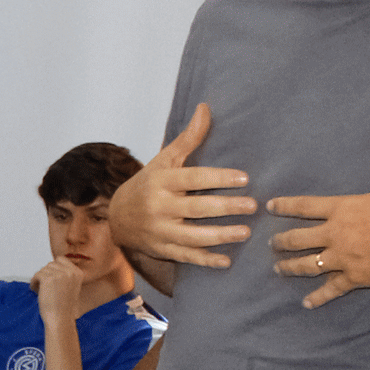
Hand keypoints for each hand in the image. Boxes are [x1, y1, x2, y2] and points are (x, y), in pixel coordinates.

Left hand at [30, 255, 88, 318]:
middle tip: (44, 287)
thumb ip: (64, 275)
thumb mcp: (70, 287)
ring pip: (43, 270)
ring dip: (39, 279)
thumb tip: (51, 266)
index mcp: (78, 273)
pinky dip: (34, 283)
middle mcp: (70, 271)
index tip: (50, 279)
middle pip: (51, 264)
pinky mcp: (48, 278)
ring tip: (41, 291)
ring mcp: (59, 274)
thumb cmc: (63, 307)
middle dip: (45, 275)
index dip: (53, 268)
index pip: (61, 259)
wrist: (60, 318)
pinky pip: (36, 275)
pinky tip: (36, 291)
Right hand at [108, 104, 258, 271]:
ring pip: (192, 236)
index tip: (244, 179)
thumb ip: (188, 138)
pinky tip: (226, 261)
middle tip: (253, 206)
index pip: (193, 178)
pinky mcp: (161, 249)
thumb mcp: (164, 160)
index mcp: (161, 182)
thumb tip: (205, 108)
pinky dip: (205, 260)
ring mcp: (159, 231)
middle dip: (226, 207)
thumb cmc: (148, 184)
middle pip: (196, 208)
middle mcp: (158, 207)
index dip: (219, 178)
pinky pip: (185, 257)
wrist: (116, 217)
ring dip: (220, 236)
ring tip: (246, 232)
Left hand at [265, 133, 369, 309]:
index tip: (270, 206)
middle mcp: (336, 234)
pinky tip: (307, 303)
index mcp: (342, 210)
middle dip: (281, 242)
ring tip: (279, 269)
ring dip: (290, 267)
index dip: (285, 206)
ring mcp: (342, 258)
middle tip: (271, 244)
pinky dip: (318, 297)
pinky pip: (331, 289)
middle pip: (298, 239)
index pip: (305, 206)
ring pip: (307, 265)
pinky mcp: (354, 277)